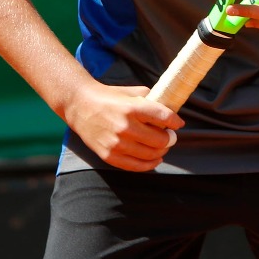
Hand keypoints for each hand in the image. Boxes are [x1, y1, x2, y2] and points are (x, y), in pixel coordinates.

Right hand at [64, 82, 182, 171]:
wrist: (80, 106)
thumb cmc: (109, 97)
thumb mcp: (131, 92)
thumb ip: (151, 99)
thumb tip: (171, 110)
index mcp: (132, 108)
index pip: (164, 117)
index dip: (175, 122)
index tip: (178, 123)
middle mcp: (125, 127)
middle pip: (160, 140)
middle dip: (170, 139)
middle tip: (170, 136)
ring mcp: (116, 143)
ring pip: (150, 155)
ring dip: (162, 151)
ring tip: (162, 146)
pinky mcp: (109, 155)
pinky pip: (136, 166)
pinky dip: (150, 164)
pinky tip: (155, 159)